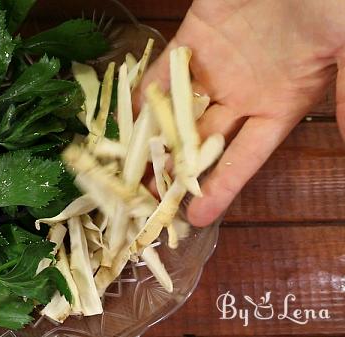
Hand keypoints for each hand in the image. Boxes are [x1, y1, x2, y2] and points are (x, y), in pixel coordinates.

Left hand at [135, 0, 344, 225]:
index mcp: (280, 105)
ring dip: (152, 141)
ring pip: (177, 113)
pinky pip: (162, 73)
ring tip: (126, 172)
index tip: (197, 218)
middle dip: (176, 173)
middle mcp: (244, 93)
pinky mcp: (194, 37)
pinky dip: (142, 95)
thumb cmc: (334, 6)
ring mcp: (216, 67)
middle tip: (146, 203)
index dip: (222, 188)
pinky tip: (124, 120)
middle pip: (204, 144)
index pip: (246, 159)